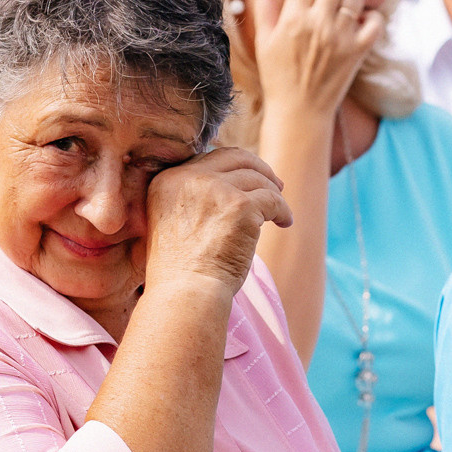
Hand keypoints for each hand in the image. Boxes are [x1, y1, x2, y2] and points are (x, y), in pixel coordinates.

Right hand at [142, 146, 289, 293]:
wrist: (184, 294)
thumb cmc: (179, 272)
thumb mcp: (172, 222)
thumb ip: (192, 199)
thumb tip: (231, 184)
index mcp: (167, 180)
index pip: (209, 158)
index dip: (233, 166)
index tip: (248, 178)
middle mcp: (189, 178)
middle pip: (235, 157)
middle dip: (259, 168)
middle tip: (275, 184)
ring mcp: (216, 189)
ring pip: (258, 179)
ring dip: (274, 194)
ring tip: (280, 213)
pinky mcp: (242, 206)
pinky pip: (273, 200)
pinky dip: (283, 211)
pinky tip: (285, 223)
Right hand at [251, 0, 382, 125]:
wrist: (299, 112)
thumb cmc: (278, 77)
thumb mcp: (264, 42)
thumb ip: (264, 8)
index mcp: (293, 17)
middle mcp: (319, 23)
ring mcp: (341, 37)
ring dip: (349, 0)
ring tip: (341, 13)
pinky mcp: (358, 51)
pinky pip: (376, 21)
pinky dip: (370, 19)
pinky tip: (358, 25)